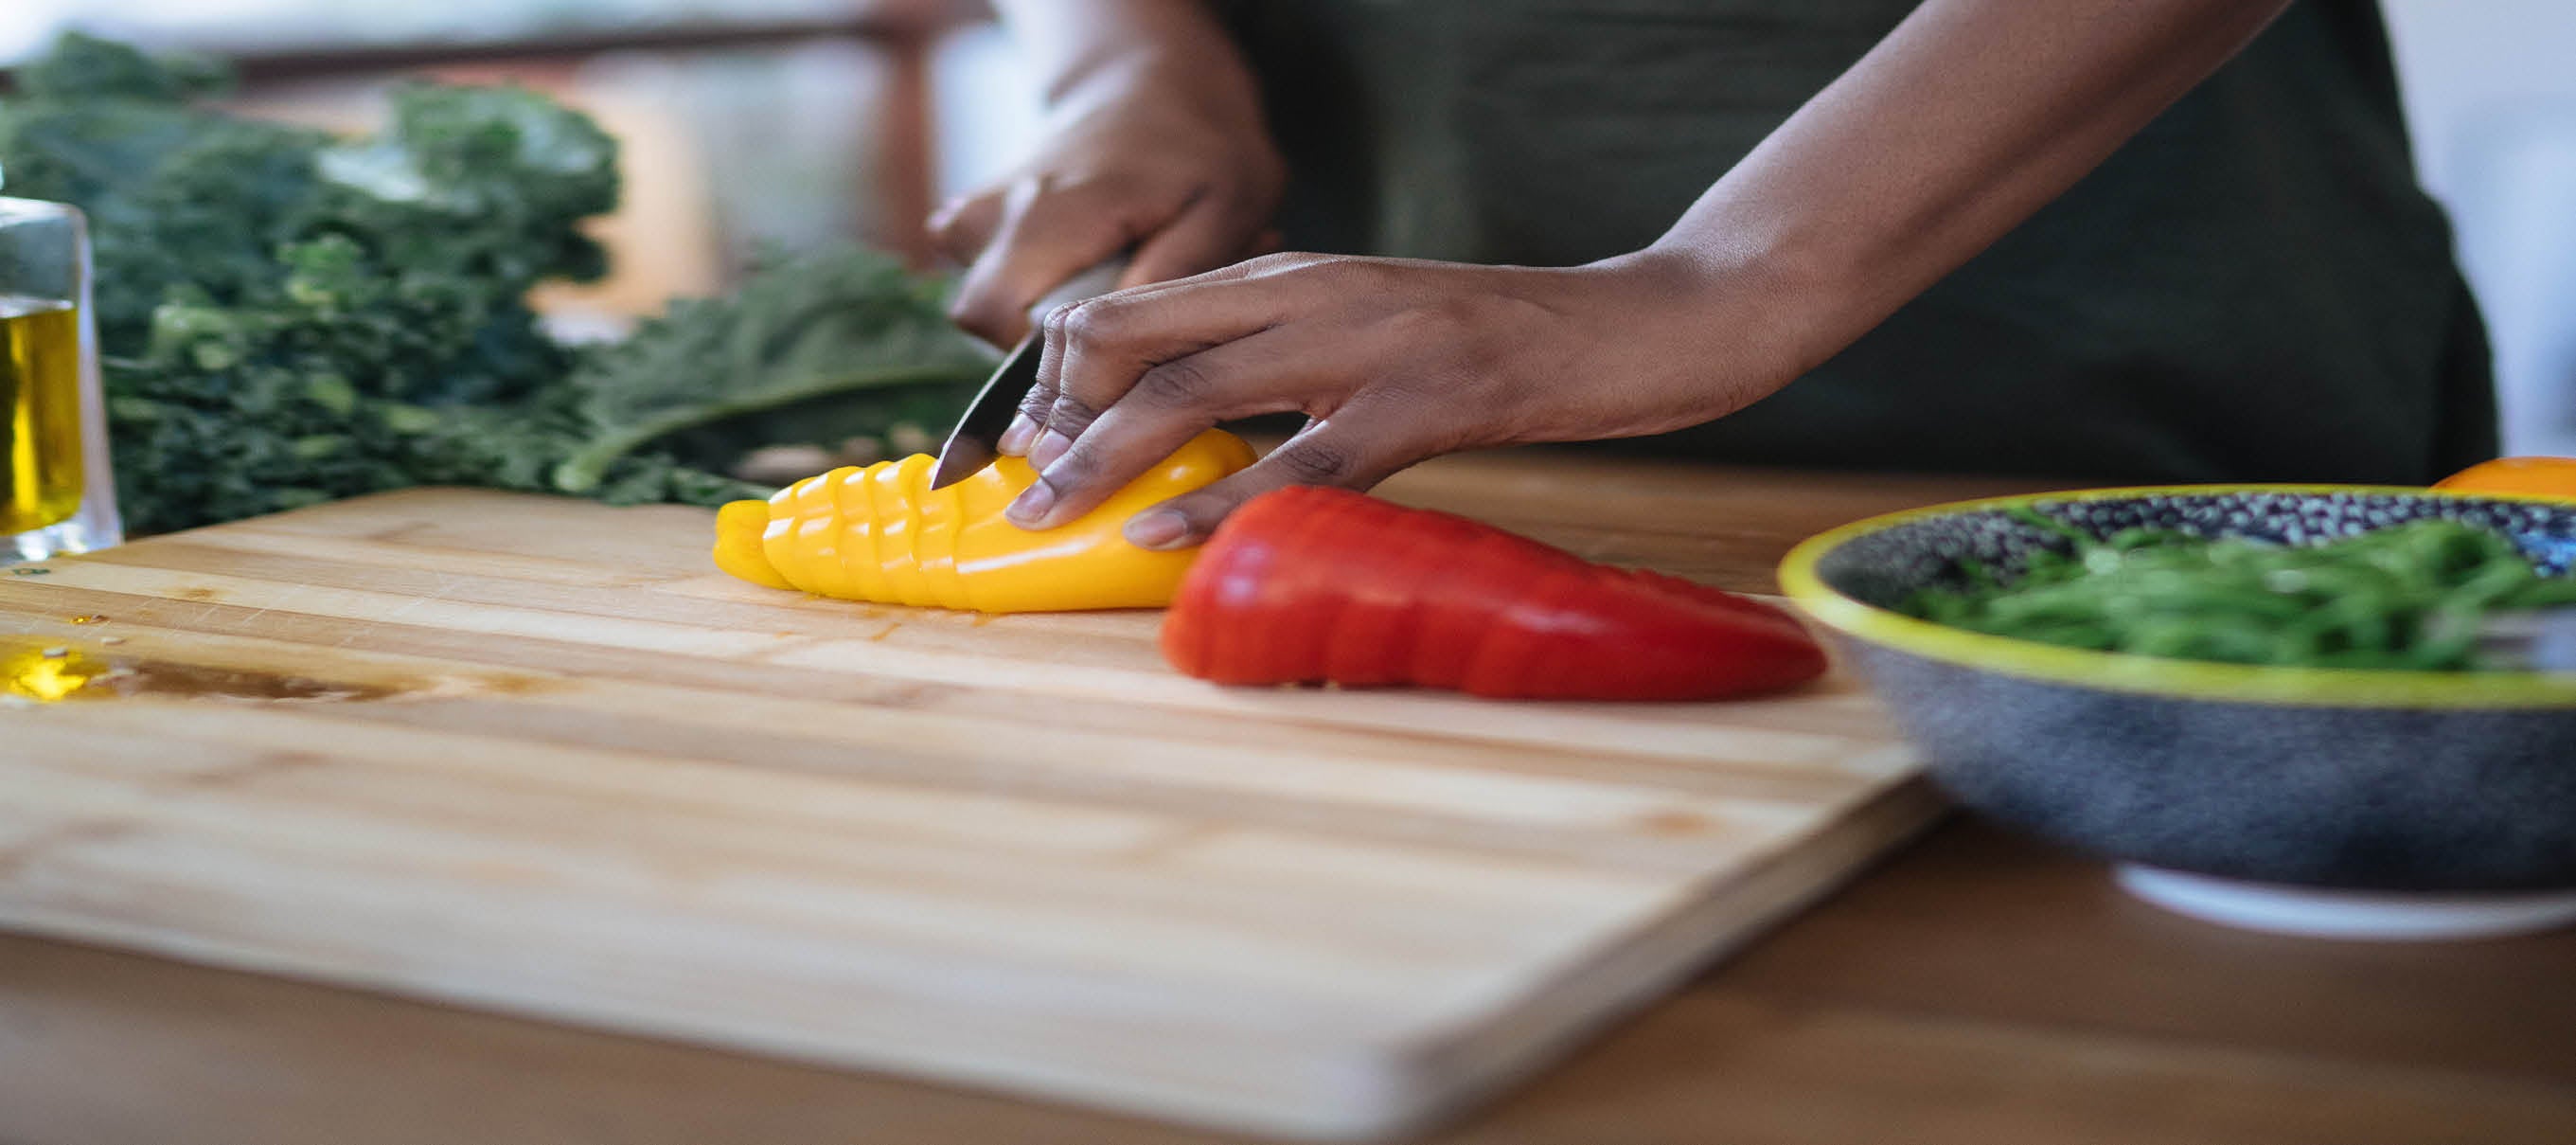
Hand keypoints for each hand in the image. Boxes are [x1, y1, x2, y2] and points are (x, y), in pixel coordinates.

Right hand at [930, 58, 1284, 344]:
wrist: (1157, 84)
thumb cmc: (1203, 149)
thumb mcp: (1225, 208)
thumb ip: (1176, 271)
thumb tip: (1127, 335)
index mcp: (1055, 209)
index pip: (999, 316)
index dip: (1048, 355)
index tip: (1110, 350)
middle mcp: (1000, 208)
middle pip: (980, 316)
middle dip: (1041, 341)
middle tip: (1114, 321)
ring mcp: (979, 209)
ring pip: (977, 300)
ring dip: (1033, 314)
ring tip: (1101, 287)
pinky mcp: (976, 216)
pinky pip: (979, 277)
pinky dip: (1022, 290)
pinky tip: (1077, 271)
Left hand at [1000, 249, 1819, 547]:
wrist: (1652, 319)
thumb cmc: (1515, 343)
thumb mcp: (1383, 340)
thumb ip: (1296, 370)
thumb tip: (1207, 440)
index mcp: (1299, 274)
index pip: (1143, 307)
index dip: (1066, 374)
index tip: (1029, 443)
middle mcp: (1315, 290)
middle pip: (1139, 337)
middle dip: (1056, 415)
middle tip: (1014, 490)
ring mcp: (1371, 340)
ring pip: (1197, 386)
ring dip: (1106, 456)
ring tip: (1049, 515)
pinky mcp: (1431, 397)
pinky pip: (1304, 456)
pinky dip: (1222, 499)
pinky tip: (1169, 534)